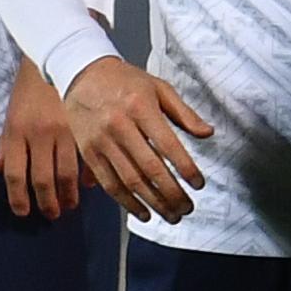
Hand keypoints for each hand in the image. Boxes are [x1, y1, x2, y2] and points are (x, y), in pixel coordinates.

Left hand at [0, 62, 82, 217]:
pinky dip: (88, 176)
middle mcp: (39, 134)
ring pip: (66, 174)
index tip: (23, 211)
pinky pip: (86, 158)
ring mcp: (63, 130)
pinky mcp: (82, 126)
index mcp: (17, 131)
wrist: (54, 56)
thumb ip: (6, 144)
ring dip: (68, 195)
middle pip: (41, 179)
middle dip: (46, 203)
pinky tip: (87, 186)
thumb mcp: (11, 114)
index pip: (14, 174)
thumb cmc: (29, 88)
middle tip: (51, 214)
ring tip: (69, 205)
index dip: (18, 198)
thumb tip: (0, 170)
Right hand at [61, 57, 211, 222]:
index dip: (185, 168)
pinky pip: (109, 184)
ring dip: (153, 203)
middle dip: (172, 193)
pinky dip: (127, 203)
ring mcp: (101, 141)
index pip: (167, 145)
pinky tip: (143, 212)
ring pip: (130, 181)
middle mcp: (119, 125)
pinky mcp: (88, 153)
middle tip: (187, 207)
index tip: (198, 184)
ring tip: (171, 215)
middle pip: (149, 168)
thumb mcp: (158, 87)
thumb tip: (207, 133)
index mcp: (140, 106)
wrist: (82, 75)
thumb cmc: (125, 81)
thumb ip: (183, 112)